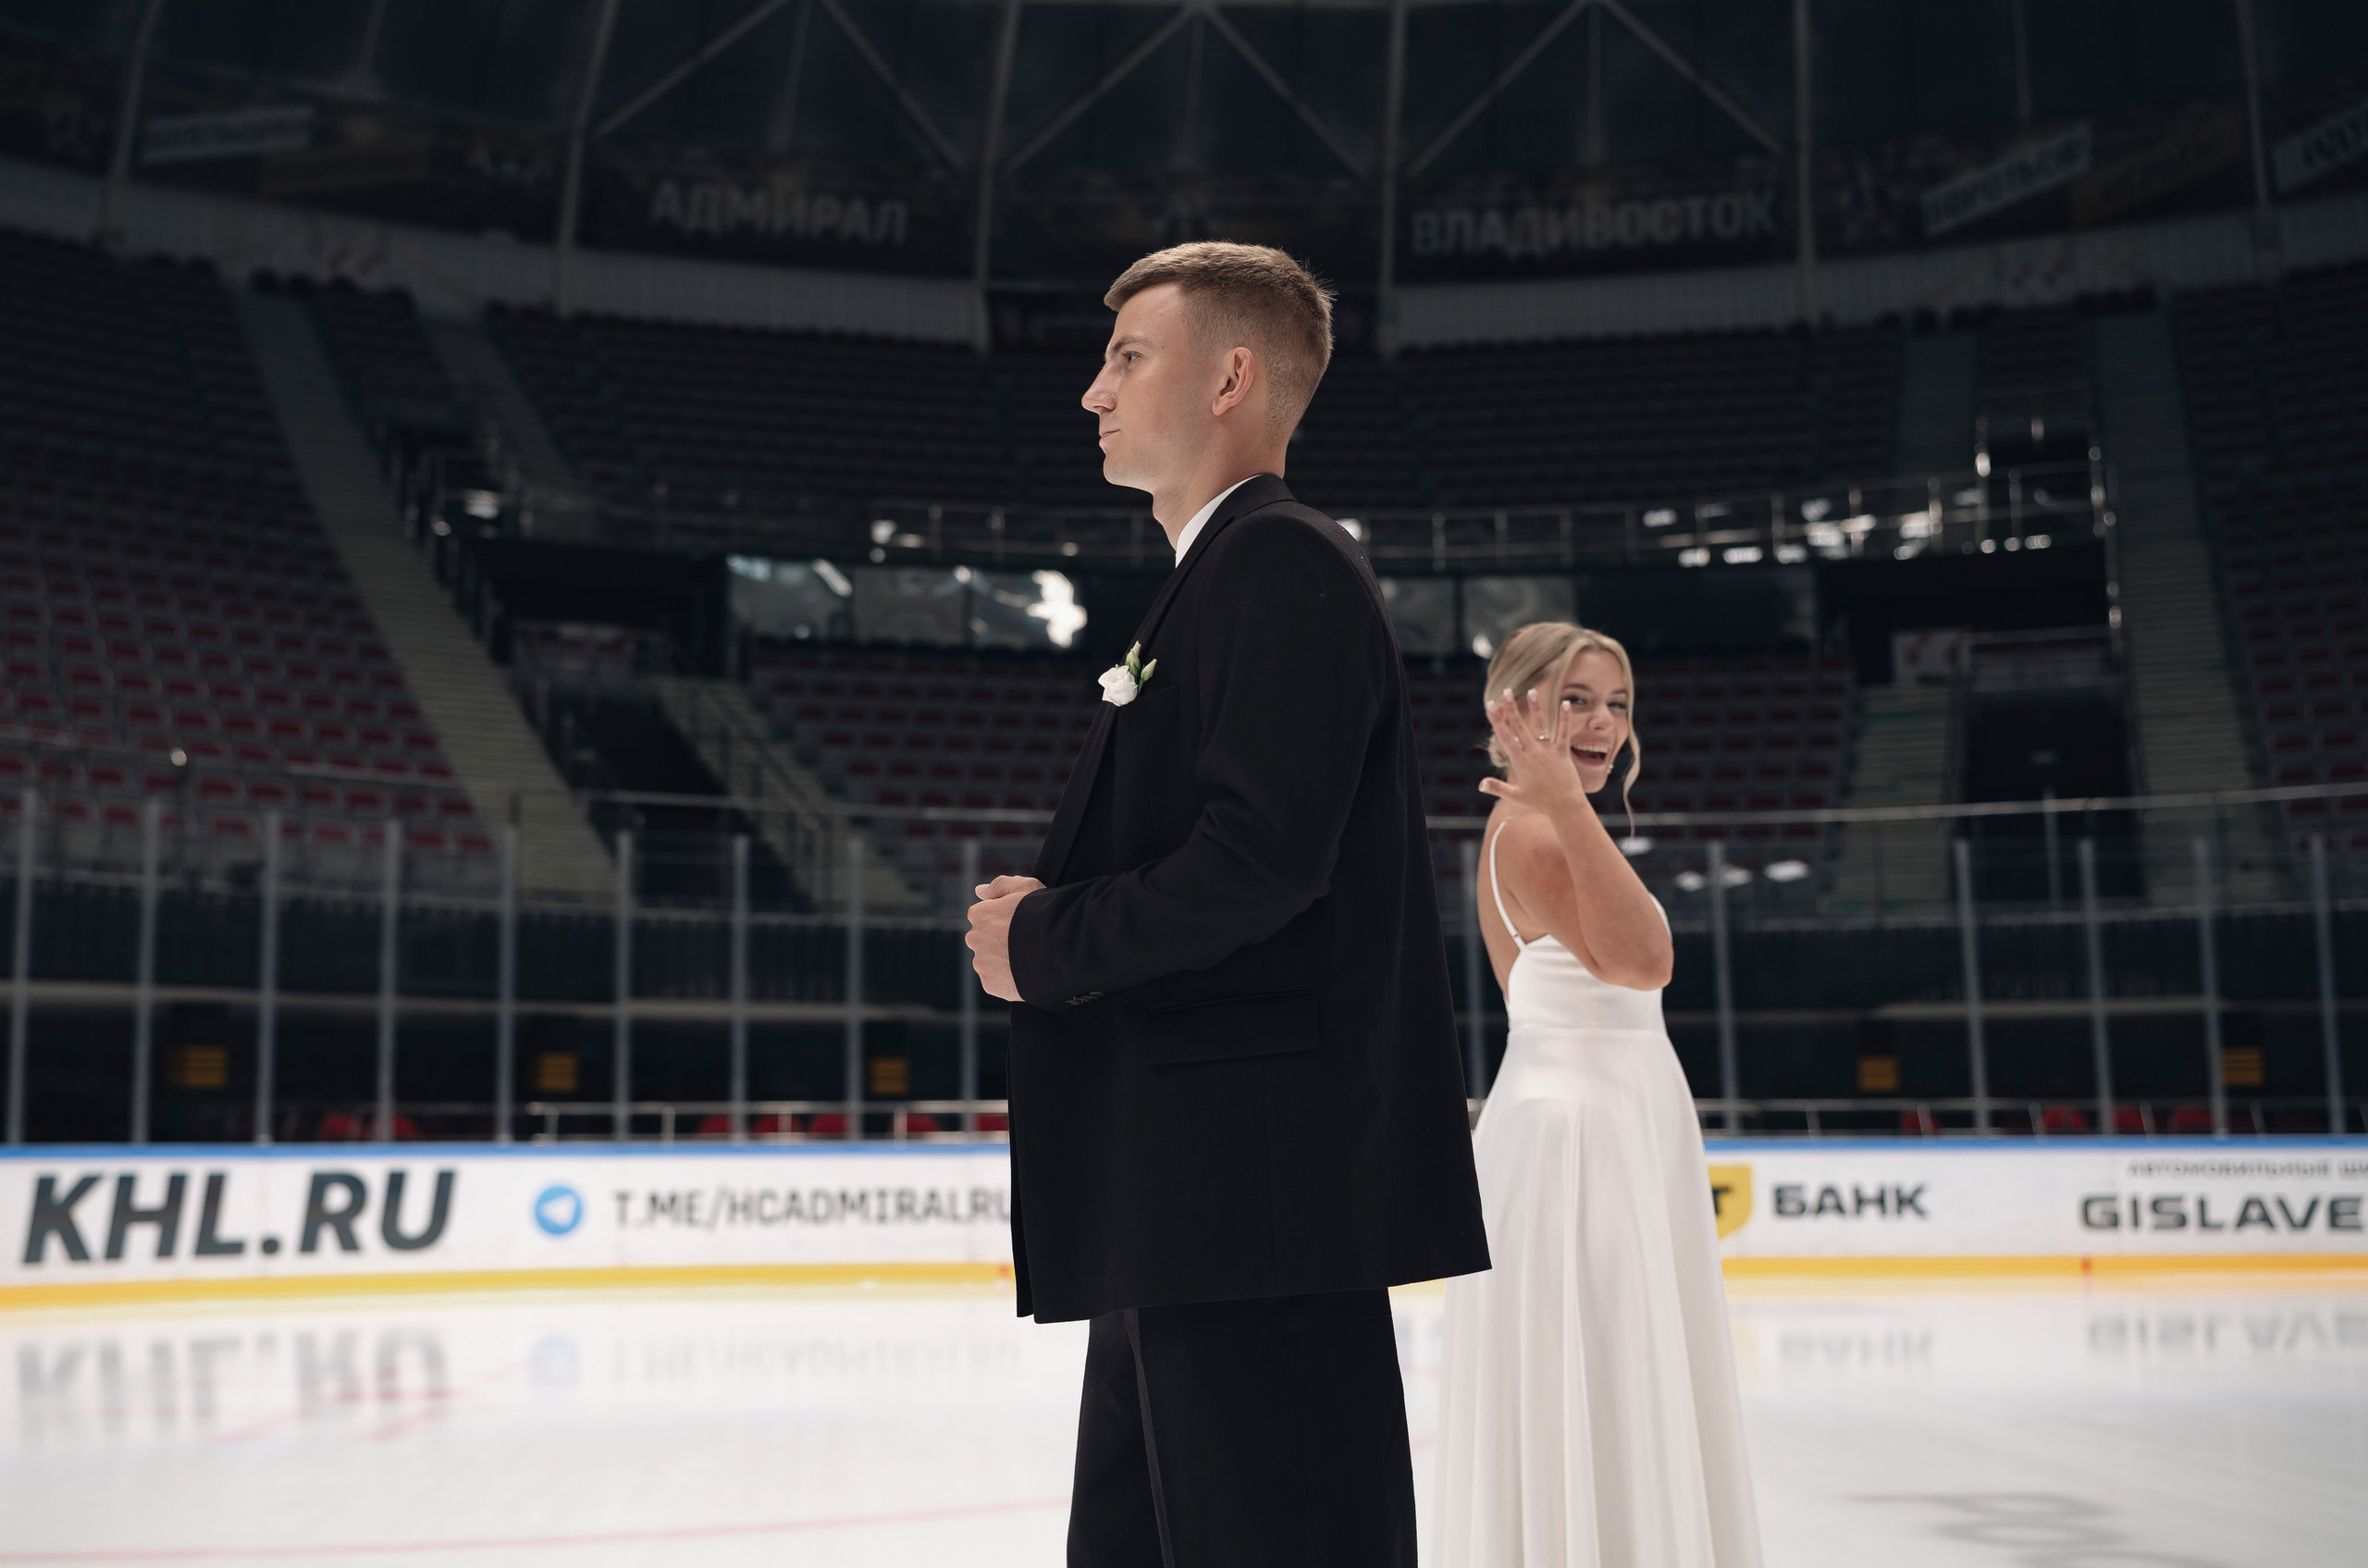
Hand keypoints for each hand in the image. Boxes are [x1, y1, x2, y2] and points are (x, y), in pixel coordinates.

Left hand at [966, 875, 1043, 1002]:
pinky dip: (1008, 979)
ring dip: (1004, 961)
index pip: (986, 916)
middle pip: (985, 940)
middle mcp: (974, 939)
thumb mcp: (1025, 887)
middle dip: (1001, 941)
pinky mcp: (990, 984)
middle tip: (1025, 942)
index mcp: (979, 915)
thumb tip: (980, 891)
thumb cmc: (1043, 914)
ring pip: (990, 962)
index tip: (1021, 924)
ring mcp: (981, 963)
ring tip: (1028, 959)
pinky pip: (996, 981)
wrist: (1057, 949)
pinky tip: (1025, 972)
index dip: (1005, 920)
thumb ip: (999, 885)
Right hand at [1477, 687, 1591, 816]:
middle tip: (1506, 691)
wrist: (1564, 806)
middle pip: (1519, 726)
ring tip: (1531, 691)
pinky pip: (1563, 732)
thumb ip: (1497, 788)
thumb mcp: (1516, 796)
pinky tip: (1565, 703)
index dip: (1497, 720)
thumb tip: (1480, 784)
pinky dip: (1565, 718)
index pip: (1505, 737)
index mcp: (1519, 761)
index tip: (1491, 706)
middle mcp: (1532, 753)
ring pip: (1540, 725)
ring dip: (1536, 707)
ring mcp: (1548, 751)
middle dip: (1512, 707)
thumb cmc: (1539, 803)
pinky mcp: (1563, 752)